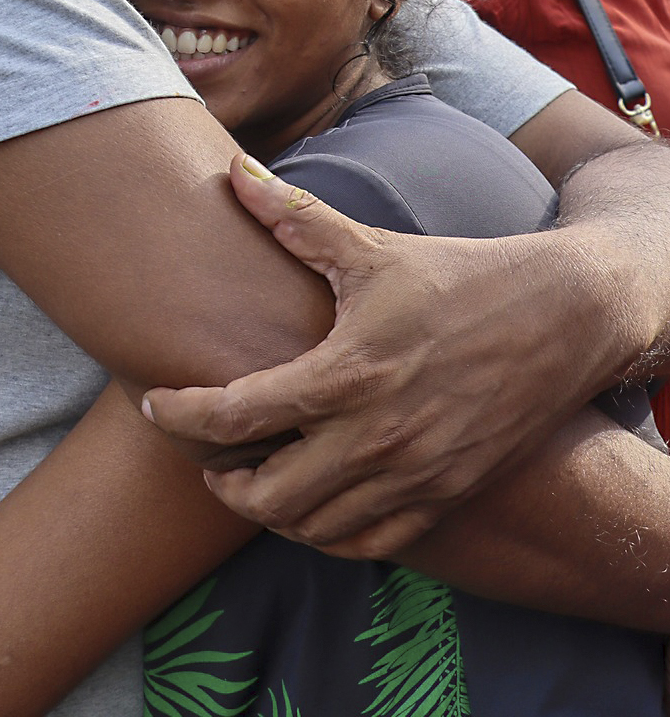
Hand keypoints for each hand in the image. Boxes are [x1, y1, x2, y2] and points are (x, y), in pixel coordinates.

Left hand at [142, 153, 620, 556]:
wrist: (562, 318)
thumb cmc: (458, 276)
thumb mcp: (372, 247)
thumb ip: (294, 218)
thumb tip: (232, 172)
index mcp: (348, 373)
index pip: (238, 413)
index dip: (182, 414)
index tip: (154, 402)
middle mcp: (378, 437)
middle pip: (268, 493)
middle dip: (223, 481)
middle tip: (207, 458)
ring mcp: (415, 476)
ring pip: (315, 527)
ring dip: (270, 512)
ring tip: (252, 480)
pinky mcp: (445, 496)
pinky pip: (369, 543)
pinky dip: (327, 533)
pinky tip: (311, 504)